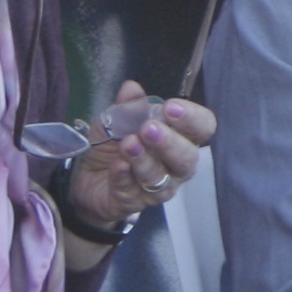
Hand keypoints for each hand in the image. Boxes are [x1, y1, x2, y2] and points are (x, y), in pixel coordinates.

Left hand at [61, 81, 214, 233]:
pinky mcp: (135, 203)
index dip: (192, 118)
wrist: (88, 178)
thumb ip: (128, 105)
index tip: (171, 107)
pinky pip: (132, 191)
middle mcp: (177, 165)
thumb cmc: (114, 144)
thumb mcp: (117, 119)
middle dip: (169, 142)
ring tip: (128, 144)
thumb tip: (131, 88)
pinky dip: (124, 177)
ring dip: (144, 159)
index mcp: (181, 137)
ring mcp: (158, 187)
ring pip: (160, 177)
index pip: (203, 127)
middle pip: (187, 158)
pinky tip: (118, 166)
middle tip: (149, 128)